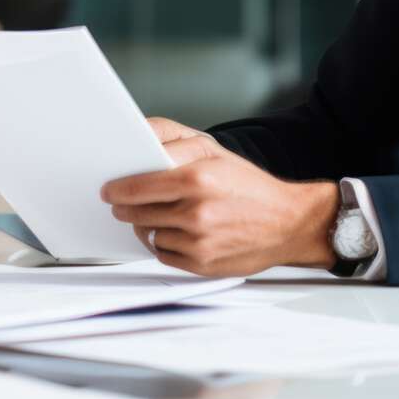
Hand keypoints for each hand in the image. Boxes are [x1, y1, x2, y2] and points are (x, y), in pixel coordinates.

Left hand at [100, 117, 338, 276]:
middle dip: (127, 207)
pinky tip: (178, 233)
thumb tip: (139, 134)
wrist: (289, 223)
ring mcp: (198, 241)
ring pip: (148, 233)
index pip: (138, 186)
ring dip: (147, 225)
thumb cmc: (249, 185)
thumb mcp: (213, 150)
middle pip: (137, 212)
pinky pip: (163, 254)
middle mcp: (196, 212)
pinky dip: (164, 244)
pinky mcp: (201, 264)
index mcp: (197, 178)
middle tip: (125, 203)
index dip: (117, 189)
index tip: (109, 190)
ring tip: (162, 215)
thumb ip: (173, 138)